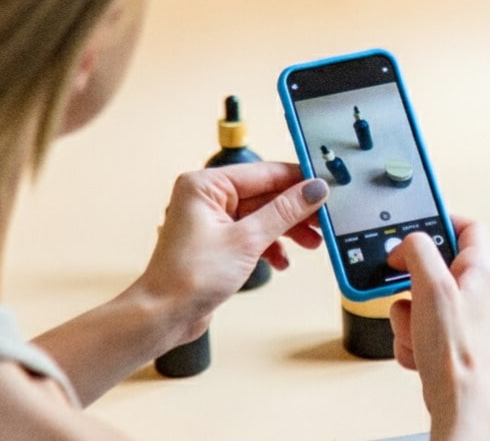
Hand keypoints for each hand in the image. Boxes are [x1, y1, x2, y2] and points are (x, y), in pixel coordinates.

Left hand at [136, 162, 327, 345]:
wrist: (163, 316)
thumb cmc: (188, 277)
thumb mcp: (247, 240)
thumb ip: (284, 212)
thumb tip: (314, 190)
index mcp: (206, 185)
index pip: (265, 172)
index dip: (299, 181)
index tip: (326, 188)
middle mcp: (207, 197)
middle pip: (266, 195)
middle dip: (295, 211)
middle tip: (323, 222)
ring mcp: (212, 220)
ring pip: (262, 216)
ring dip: (286, 231)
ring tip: (310, 244)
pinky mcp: (218, 241)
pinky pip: (252, 234)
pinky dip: (270, 245)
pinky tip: (281, 261)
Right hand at [388, 217, 489, 440]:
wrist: (456, 401)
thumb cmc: (457, 352)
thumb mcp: (432, 287)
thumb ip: (418, 252)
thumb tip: (407, 243)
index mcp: (481, 271)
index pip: (468, 226)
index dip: (441, 219)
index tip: (415, 225)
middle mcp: (473, 290)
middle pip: (431, 264)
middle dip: (409, 281)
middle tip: (404, 286)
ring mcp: (457, 315)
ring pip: (416, 297)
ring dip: (406, 316)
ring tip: (419, 331)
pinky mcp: (443, 336)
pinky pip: (414, 324)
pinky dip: (410, 337)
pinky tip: (420, 350)